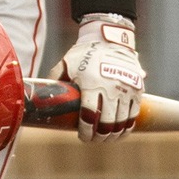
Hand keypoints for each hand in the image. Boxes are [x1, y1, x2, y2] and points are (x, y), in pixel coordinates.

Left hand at [52, 13, 143, 143]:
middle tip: (93, 140)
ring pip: (122, 122)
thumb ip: (56, 81)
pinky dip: (127, 127)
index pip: (89, 116)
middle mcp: (111, 89)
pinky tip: (120, 132)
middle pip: (107, 123)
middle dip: (99, 136)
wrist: (110, 38)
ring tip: (105, 139)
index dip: (86, 131)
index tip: (82, 137)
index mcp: (91, 84)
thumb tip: (40, 95)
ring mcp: (126, 90)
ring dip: (113, 135)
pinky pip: (134, 114)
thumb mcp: (65, 64)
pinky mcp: (138, 89)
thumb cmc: (83, 53)